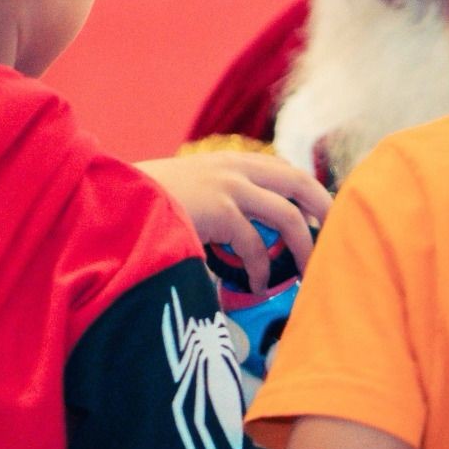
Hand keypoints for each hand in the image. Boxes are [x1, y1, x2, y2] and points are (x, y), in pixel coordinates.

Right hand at [136, 152, 331, 292]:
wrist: (112, 200)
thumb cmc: (143, 203)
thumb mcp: (185, 191)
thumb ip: (214, 202)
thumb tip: (239, 233)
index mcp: (227, 161)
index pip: (282, 169)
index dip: (307, 190)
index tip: (322, 212)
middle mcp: (234, 168)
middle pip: (298, 182)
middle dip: (323, 207)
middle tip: (336, 235)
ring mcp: (229, 187)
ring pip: (287, 215)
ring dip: (302, 247)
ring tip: (305, 273)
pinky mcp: (220, 211)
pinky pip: (255, 245)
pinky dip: (260, 270)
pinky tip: (257, 286)